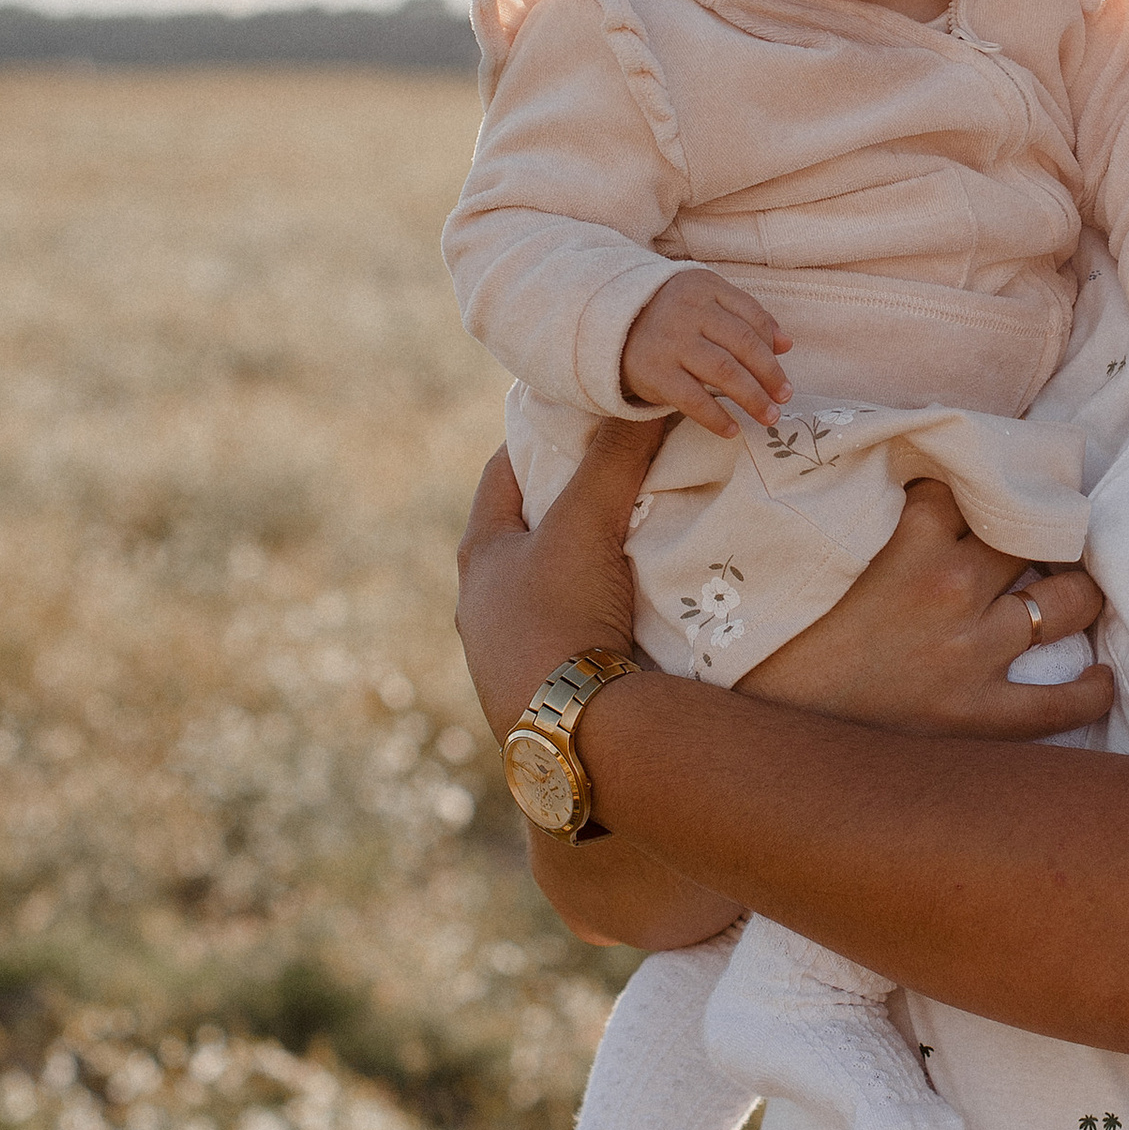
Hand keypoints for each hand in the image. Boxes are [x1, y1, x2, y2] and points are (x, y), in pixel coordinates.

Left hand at [454, 427, 743, 949]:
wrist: (576, 734)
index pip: (503, 473)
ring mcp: (506, 655)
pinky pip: (568, 635)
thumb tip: (649, 395)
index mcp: (478, 557)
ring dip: (583, 565)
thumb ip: (617, 458)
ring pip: (546, 589)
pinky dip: (595, 614)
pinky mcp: (540, 693)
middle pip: (525, 533)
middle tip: (618, 471)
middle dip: (568, 502)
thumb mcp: (587, 525)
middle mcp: (480, 606)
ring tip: (634, 538)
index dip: (539, 438)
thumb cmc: (561, 617)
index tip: (579, 415)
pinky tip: (631, 610)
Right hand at [620, 267, 788, 432]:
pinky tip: (732, 430)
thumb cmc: (670, 315)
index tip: (783, 364)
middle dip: (770, 374)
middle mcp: (688, 311)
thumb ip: (745, 316)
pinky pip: (694, 399)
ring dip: (752, 398)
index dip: (772, 342)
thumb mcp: (704, 300)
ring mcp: (671, 342)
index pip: (750, 315)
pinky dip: (716, 417)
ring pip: (724, 372)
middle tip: (784, 397)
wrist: (610, 327)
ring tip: (768, 416)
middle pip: (743, 344)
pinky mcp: (655, 372)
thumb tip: (786, 344)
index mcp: (704, 287)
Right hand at [743, 478, 1111, 734]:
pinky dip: (1092, 689)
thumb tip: (923, 492)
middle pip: (1035, 537)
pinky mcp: (978, 716)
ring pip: (1067, 602)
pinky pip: (1062, 702)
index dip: (983, 493)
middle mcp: (951, 588)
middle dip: (1046, 536)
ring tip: (1078, 596)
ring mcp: (971, 653)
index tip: (990, 499)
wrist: (762, 728)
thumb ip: (877, 523)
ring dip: (1078, 596)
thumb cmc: (785, 641)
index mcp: (910, 543)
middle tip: (1049, 543)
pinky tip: (1100, 678)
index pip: (972, 490)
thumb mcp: (825, 559)